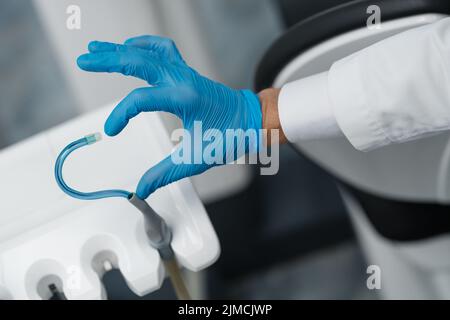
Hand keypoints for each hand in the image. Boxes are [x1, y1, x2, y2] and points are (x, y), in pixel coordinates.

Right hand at [77, 36, 262, 198]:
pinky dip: (143, 46)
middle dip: (109, 60)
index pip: (141, 99)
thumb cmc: (231, 135)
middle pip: (138, 61)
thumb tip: (142, 188)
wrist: (251, 120)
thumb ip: (165, 173)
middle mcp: (182, 79)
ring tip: (99, 50)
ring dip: (122, 49)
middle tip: (85, 60)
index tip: (111, 130)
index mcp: (185, 98)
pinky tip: (130, 48)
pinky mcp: (186, 72)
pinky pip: (162, 50)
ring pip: (148, 51)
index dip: (121, 114)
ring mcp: (184, 72)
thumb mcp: (196, 158)